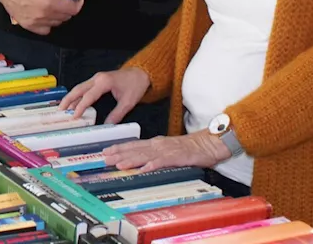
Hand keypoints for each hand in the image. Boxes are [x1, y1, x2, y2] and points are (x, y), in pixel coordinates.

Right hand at [0, 0, 82, 34]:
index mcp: (50, 2)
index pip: (73, 10)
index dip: (77, 3)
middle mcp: (44, 15)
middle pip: (66, 17)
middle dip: (68, 8)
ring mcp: (35, 22)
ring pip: (56, 23)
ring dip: (59, 16)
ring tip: (54, 5)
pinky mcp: (28, 25)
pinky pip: (45, 30)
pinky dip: (48, 23)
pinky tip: (45, 14)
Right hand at [59, 67, 150, 122]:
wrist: (141, 73)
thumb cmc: (135, 85)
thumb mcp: (128, 102)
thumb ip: (117, 114)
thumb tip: (107, 125)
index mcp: (104, 82)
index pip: (88, 96)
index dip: (80, 107)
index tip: (74, 116)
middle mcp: (98, 78)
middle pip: (79, 89)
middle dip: (69, 99)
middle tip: (61, 110)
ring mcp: (97, 78)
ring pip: (80, 87)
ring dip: (71, 97)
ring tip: (64, 107)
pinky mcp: (98, 80)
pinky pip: (85, 87)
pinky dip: (78, 95)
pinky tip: (74, 102)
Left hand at [103, 130, 232, 171]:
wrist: (208, 144)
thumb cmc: (190, 149)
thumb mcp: (169, 150)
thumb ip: (156, 155)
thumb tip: (142, 161)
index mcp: (156, 143)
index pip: (134, 145)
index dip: (119, 148)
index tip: (106, 151)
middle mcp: (158, 145)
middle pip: (135, 149)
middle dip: (118, 153)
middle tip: (104, 157)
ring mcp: (167, 151)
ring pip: (145, 155)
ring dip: (130, 159)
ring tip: (118, 164)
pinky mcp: (177, 157)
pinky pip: (162, 162)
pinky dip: (152, 165)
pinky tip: (143, 169)